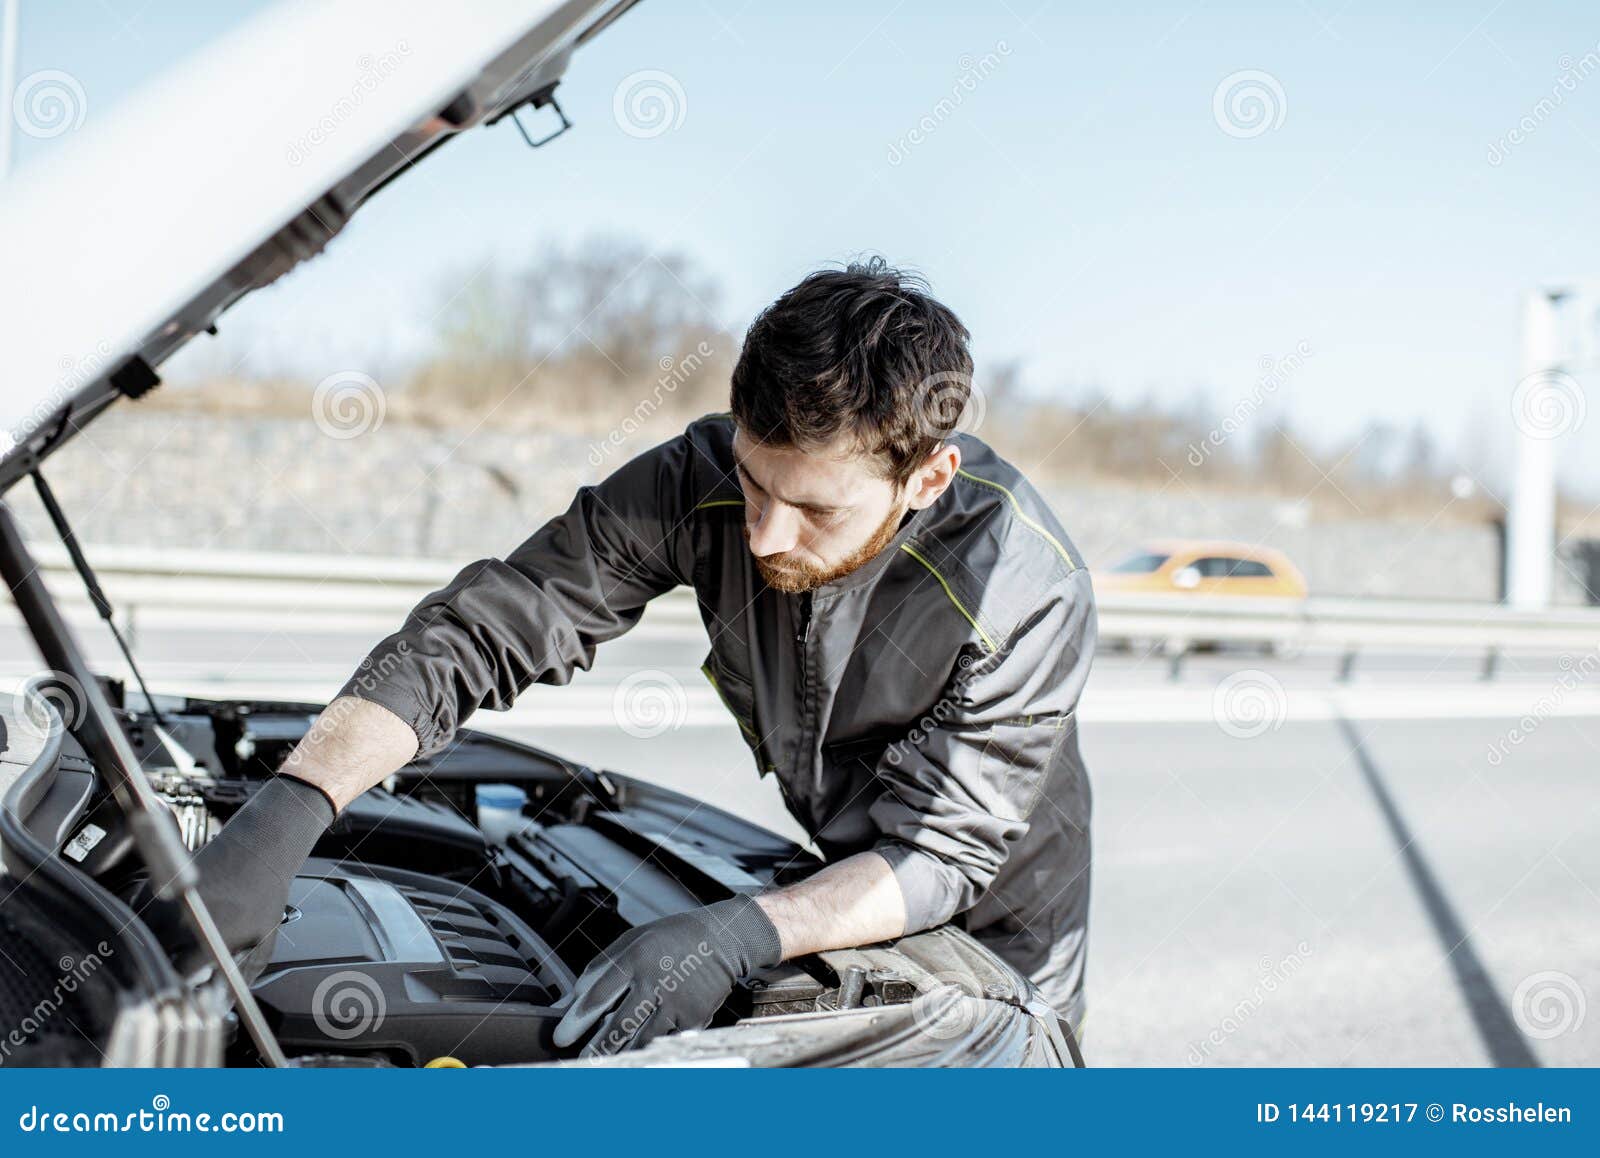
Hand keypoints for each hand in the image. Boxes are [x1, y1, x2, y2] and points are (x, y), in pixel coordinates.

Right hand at [126, 775, 333, 975]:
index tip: (177, 994)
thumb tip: (224, 1003)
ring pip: (135, 936)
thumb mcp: (264, 940)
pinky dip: (138, 925)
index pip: (174, 976)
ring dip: (143, 948)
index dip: (174, 989)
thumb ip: (243, 975)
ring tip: (159, 955)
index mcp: (205, 937)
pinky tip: (156, 930)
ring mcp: (164, 902)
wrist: (257, 849)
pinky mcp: (156, 886)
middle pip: (150, 958)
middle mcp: (179, 920)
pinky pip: (133, 914)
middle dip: (154, 971)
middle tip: (165, 977)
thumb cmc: (264, 894)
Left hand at [553, 897, 782, 1056]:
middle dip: (596, 1048)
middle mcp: (655, 981)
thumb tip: (572, 995)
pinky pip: (665, 1040)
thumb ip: (601, 966)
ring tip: (604, 1063)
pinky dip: (648, 1049)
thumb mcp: (633, 938)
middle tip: (582, 1060)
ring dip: (620, 1054)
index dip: (576, 1020)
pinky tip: (637, 1054)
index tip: (562, 1038)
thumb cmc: (674, 937)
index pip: (598, 995)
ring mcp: (676, 1002)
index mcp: (636, 958)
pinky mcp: (694, 1017)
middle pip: (619, 1025)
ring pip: (641, 1039)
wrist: (724, 937)